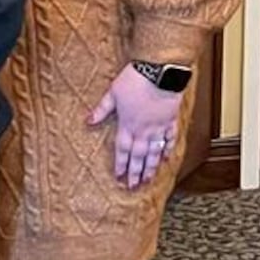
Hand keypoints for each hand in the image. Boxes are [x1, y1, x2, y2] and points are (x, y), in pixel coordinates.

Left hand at [88, 64, 182, 189]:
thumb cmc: (135, 80)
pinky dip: (167, 150)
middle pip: (138, 156)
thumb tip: (88, 121)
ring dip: (150, 167)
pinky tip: (165, 159)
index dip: (120, 164)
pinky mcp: (171, 121)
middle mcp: (144, 130)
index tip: (119, 177)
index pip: (122, 149)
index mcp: (127, 124)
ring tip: (148, 180)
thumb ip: (101, 109)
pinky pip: (170, 139)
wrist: (160, 72)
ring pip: (154, 152)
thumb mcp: (112, 93)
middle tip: (133, 186)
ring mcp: (159, 127)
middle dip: (135, 172)